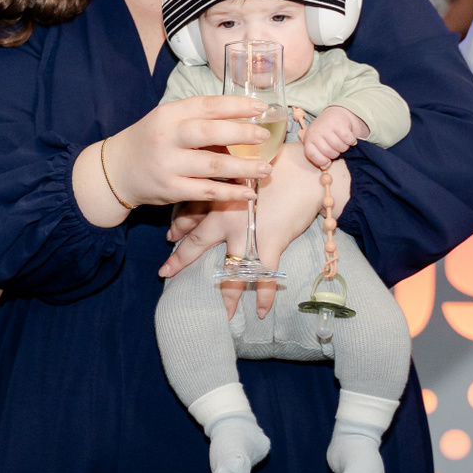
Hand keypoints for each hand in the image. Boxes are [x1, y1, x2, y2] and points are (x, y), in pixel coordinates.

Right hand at [97, 95, 276, 209]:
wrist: (116, 170)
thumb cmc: (151, 141)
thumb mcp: (167, 121)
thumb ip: (197, 119)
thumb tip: (243, 120)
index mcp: (169, 114)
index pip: (207, 105)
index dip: (236, 105)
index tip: (260, 107)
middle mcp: (167, 137)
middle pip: (210, 132)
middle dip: (242, 133)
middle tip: (265, 136)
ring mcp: (168, 164)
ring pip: (212, 166)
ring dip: (243, 168)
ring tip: (266, 168)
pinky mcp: (170, 189)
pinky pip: (205, 192)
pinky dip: (230, 193)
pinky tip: (249, 192)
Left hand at [162, 143, 349, 317]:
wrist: (306, 170)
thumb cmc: (279, 160)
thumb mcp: (245, 163)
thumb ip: (229, 173)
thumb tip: (219, 175)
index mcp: (219, 193)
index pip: (190, 212)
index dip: (179, 226)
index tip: (170, 235)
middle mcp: (226, 216)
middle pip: (197, 243)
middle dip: (180, 259)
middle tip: (165, 272)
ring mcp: (246, 234)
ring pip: (229, 269)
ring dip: (226, 291)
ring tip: (223, 312)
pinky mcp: (269, 245)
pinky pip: (263, 277)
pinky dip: (263, 296)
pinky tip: (260, 311)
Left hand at [300, 106, 367, 168]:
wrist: (333, 116)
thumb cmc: (325, 135)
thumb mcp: (318, 145)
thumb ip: (320, 157)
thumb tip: (325, 167)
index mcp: (309, 140)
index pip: (313, 155)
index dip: (322, 161)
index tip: (327, 160)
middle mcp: (316, 132)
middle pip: (330, 153)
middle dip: (336, 153)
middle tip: (336, 148)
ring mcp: (327, 127)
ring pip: (340, 147)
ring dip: (345, 147)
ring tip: (342, 142)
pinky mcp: (339, 123)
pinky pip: (348, 139)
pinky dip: (351, 141)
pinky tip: (349, 139)